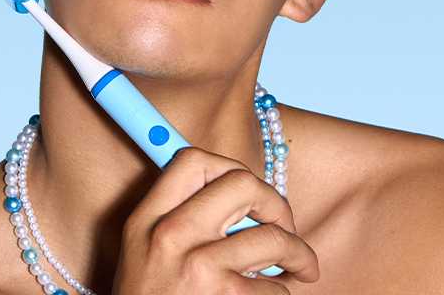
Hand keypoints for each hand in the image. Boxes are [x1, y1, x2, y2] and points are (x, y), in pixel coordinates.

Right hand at [112, 147, 318, 293]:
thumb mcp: (142, 253)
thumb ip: (176, 217)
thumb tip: (238, 192)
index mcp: (147, 218)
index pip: (192, 161)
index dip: (229, 167)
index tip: (246, 190)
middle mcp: (170, 235)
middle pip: (242, 184)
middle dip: (276, 203)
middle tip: (284, 225)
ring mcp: (198, 267)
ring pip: (274, 238)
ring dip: (298, 256)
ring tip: (301, 269)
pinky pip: (274, 287)